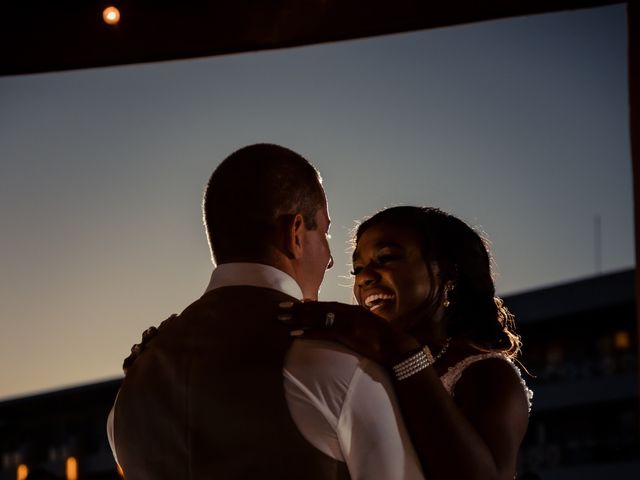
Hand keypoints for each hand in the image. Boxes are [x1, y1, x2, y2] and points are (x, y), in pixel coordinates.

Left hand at [278, 301, 420, 366]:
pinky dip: (307, 331)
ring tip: (281, 318)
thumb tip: (346, 328)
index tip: (296, 304)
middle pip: (317, 308)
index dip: (310, 305)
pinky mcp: (346, 334)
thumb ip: (356, 325)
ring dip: (297, 318)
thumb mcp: (369, 327)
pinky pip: (322, 331)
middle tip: (280, 308)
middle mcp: (347, 312)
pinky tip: (294, 333)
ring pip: (316, 317)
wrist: (396, 346)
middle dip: (297, 308)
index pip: (327, 305)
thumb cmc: (384, 340)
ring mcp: (346, 322)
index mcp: (352, 310)